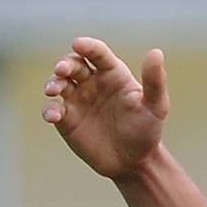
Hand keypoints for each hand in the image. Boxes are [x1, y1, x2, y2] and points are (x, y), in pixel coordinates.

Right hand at [41, 37, 169, 180]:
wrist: (133, 162)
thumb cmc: (147, 130)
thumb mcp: (156, 106)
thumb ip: (155, 81)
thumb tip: (156, 52)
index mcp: (112, 73)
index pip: (97, 53)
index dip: (87, 46)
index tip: (78, 44)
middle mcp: (92, 83)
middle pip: (73, 65)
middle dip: (65, 64)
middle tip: (62, 70)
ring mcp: (77, 100)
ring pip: (59, 83)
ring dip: (52, 83)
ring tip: (53, 90)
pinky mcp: (67, 120)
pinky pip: (53, 109)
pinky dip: (49, 110)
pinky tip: (53, 115)